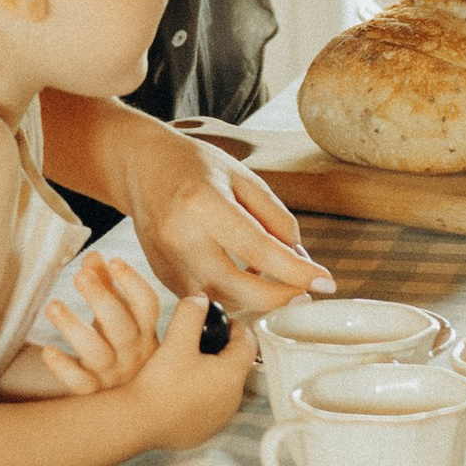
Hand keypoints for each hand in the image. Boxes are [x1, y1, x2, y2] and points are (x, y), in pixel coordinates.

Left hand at [33, 254, 171, 396]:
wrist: (130, 411)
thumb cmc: (120, 353)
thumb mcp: (120, 322)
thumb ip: (107, 288)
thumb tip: (93, 256)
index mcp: (146, 335)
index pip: (148, 307)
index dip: (133, 283)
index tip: (114, 261)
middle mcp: (133, 356)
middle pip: (122, 327)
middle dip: (102, 299)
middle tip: (80, 276)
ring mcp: (113, 377)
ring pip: (98, 353)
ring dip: (75, 328)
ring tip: (52, 306)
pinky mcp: (93, 395)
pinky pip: (80, 384)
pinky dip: (64, 367)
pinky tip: (47, 350)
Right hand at [115, 119, 331, 319]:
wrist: (139, 166)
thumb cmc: (193, 166)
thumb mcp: (243, 177)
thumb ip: (276, 219)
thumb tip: (301, 261)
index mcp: (202, 204)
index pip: (258, 250)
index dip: (296, 272)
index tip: (325, 283)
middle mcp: (180, 237)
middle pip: (238, 287)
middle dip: (280, 297)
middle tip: (306, 292)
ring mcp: (166, 261)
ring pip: (222, 300)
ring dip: (257, 298)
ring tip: (278, 280)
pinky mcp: (162, 276)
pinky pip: (206, 298)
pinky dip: (232, 295)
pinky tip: (246, 277)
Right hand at [116, 290, 256, 452]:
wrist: (137, 423)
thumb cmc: (158, 386)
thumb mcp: (176, 340)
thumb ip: (191, 313)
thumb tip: (200, 299)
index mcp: (232, 374)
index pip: (247, 342)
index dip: (234, 326)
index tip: (217, 321)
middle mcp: (233, 399)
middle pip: (237, 363)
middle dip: (222, 348)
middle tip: (199, 339)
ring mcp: (220, 417)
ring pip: (223, 385)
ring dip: (212, 371)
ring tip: (188, 362)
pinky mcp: (205, 430)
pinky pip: (210, 404)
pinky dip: (201, 392)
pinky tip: (181, 386)